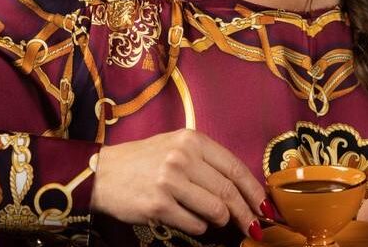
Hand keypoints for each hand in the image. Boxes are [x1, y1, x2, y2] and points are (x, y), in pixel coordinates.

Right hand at [90, 129, 266, 236]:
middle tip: (253, 227)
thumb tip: (242, 187)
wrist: (102, 173)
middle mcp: (182, 157)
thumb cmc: (144, 160)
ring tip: (216, 220)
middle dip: (245, 213)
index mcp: (191, 140)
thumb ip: (206, 161)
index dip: (254, 190)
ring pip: (215, 210)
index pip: (234, 168)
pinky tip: (191, 220)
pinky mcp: (158, 205)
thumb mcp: (175, 146)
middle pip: (228, 191)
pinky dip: (199, 227)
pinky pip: (194, 224)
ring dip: (221, 220)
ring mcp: (170, 181)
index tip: (265, 206)